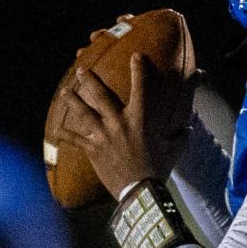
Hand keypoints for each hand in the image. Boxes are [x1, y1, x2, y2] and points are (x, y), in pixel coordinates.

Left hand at [59, 54, 197, 200]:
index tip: (135, 56)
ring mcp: (103, 135)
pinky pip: (76, 140)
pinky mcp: (93, 150)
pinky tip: (57, 129)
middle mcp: (119, 123)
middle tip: (80, 70)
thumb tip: (189, 128)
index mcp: (140, 120)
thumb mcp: (174, 150)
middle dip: (89, 80)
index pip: (140, 88)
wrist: (140, 191)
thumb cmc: (158, 170)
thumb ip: (181, 136)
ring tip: (64, 91)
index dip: (138, 70)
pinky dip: (66, 134)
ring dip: (72, 100)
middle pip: (100, 95)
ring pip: (83, 113)